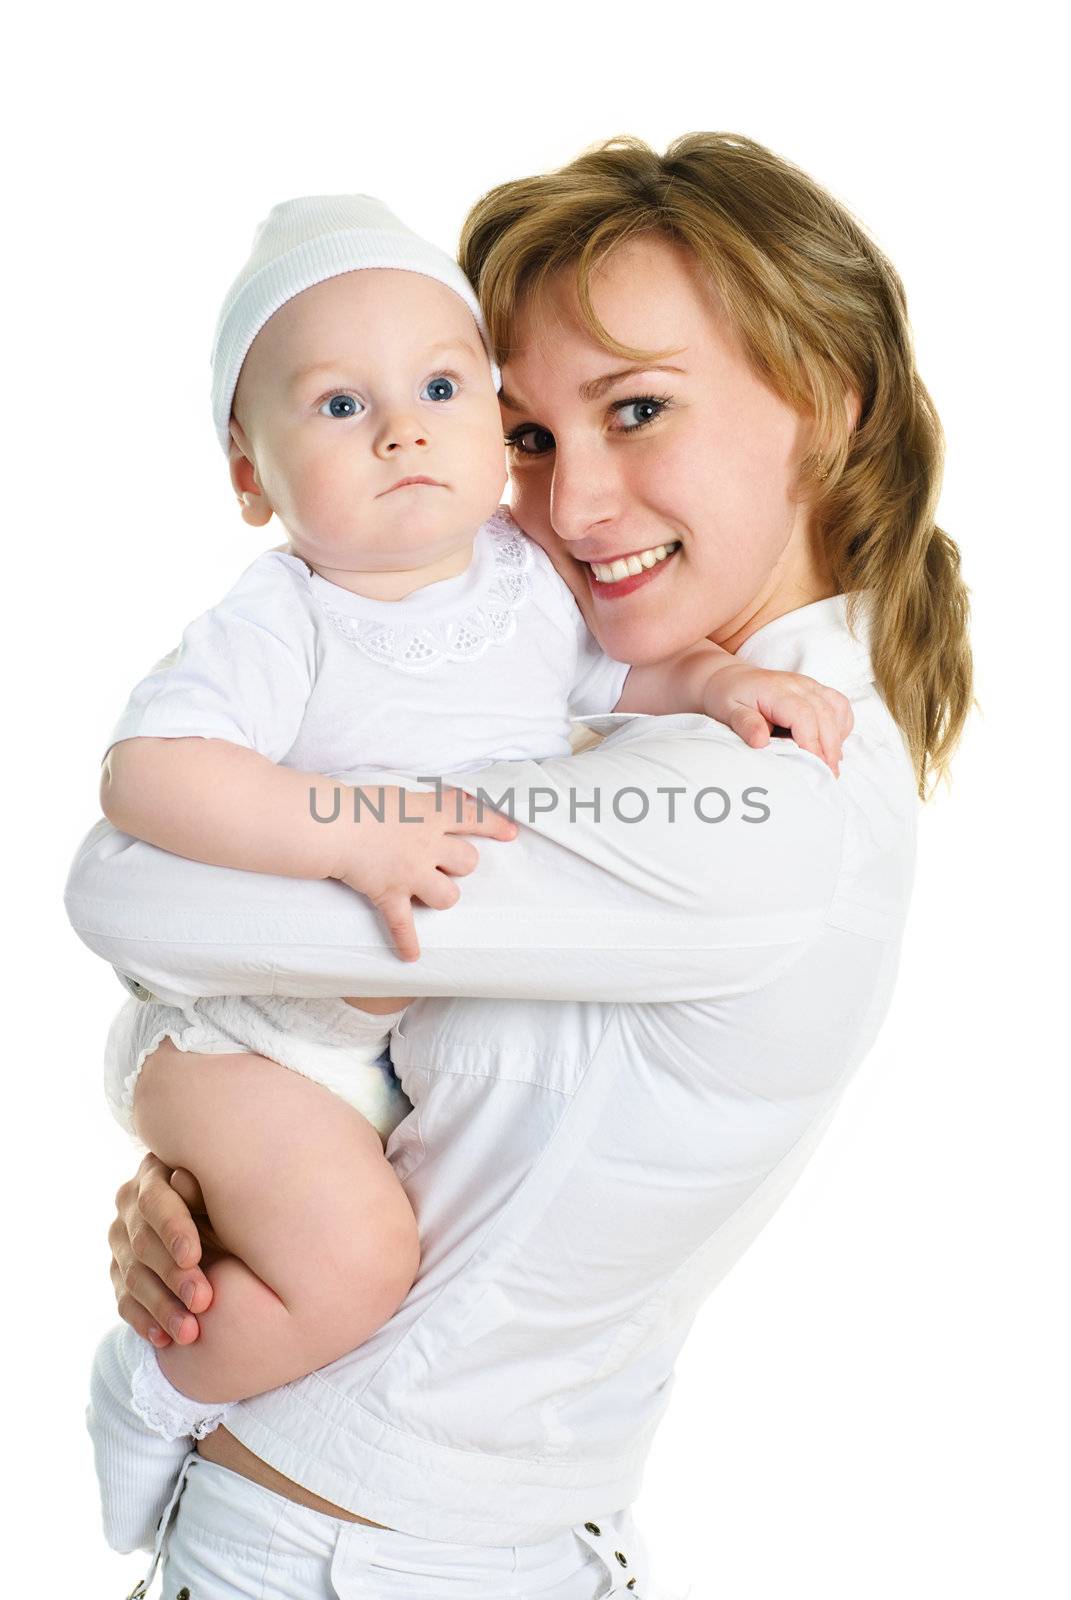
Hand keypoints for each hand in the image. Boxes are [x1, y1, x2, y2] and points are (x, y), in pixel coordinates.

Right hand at [110, 1153, 221, 1347]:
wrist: (217, 1215)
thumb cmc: (227, 1198)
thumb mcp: (221, 1191)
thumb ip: (205, 1190)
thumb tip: (186, 1182)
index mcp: (153, 1175)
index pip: (154, 1202)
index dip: (172, 1229)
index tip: (193, 1256)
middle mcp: (129, 1206)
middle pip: (144, 1244)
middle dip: (174, 1276)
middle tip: (202, 1300)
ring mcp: (121, 1241)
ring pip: (134, 1278)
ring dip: (163, 1307)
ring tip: (190, 1331)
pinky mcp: (119, 1273)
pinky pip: (125, 1301)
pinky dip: (145, 1321)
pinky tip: (165, 1339)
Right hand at [331, 784, 517, 961]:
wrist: (332, 825)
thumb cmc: (361, 805)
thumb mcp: (403, 795)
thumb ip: (430, 802)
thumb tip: (456, 802)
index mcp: (431, 815)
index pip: (474, 816)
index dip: (495, 824)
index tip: (511, 833)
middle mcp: (428, 845)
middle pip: (468, 862)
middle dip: (461, 865)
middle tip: (442, 863)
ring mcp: (411, 873)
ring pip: (449, 896)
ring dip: (442, 896)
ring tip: (427, 893)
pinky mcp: (390, 894)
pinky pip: (403, 925)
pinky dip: (407, 942)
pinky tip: (411, 957)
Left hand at [702, 664, 853, 775]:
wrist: (731, 678)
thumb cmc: (729, 696)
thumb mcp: (728, 711)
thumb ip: (746, 724)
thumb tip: (761, 742)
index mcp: (776, 690)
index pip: (803, 715)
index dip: (812, 742)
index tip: (815, 766)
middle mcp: (798, 685)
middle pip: (825, 714)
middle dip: (829, 748)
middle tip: (829, 776)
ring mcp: (810, 686)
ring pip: (837, 709)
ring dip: (838, 738)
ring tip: (830, 764)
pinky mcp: (816, 690)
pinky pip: (839, 706)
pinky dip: (841, 726)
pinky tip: (831, 745)